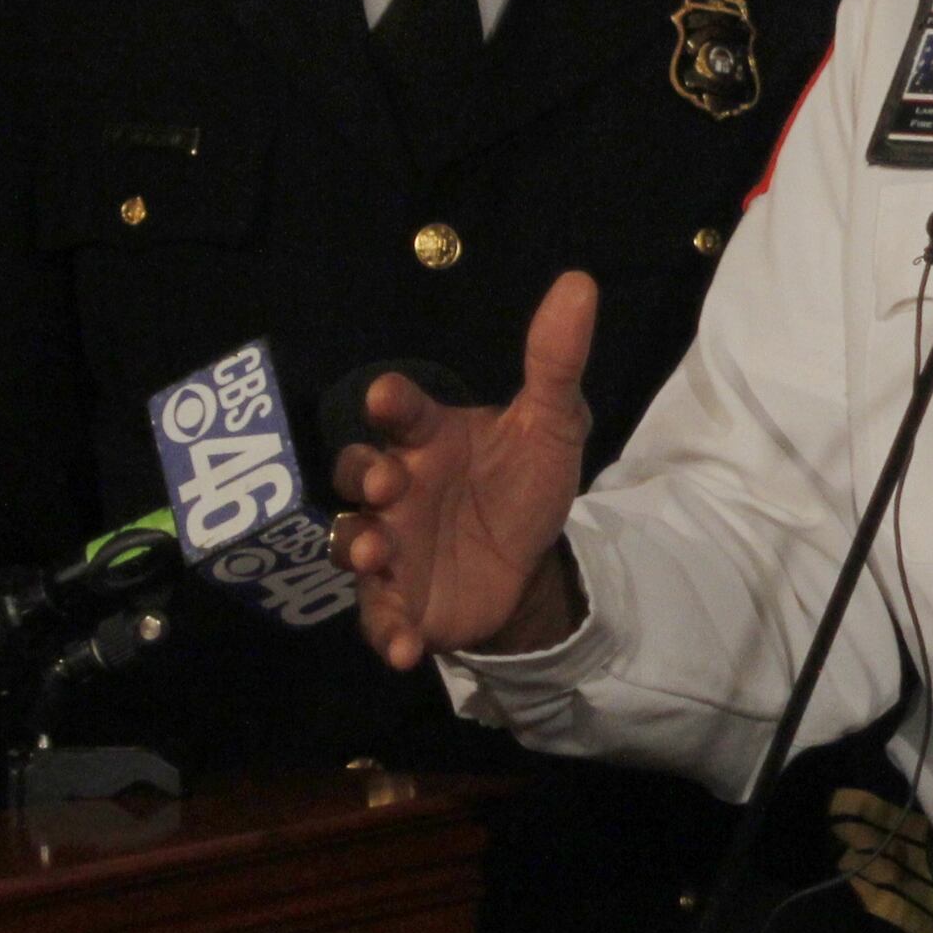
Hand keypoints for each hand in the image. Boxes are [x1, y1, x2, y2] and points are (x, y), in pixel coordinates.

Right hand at [334, 272, 598, 665]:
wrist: (531, 564)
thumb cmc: (524, 485)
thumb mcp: (552, 426)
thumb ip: (556, 362)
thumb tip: (580, 283)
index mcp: (428, 438)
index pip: (400, 412)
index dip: (391, 403)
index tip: (388, 397)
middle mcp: (396, 489)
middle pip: (356, 473)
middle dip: (363, 475)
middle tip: (388, 483)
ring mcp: (391, 546)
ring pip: (352, 541)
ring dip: (357, 548)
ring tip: (377, 554)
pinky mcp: (399, 602)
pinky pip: (379, 620)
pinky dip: (387, 634)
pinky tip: (406, 649)